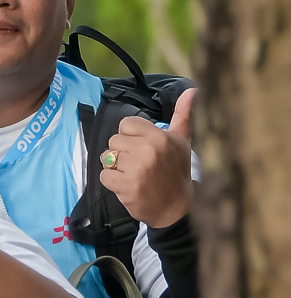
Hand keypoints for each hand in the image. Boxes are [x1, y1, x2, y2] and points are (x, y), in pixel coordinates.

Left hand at [99, 87, 194, 228]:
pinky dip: (111, 182)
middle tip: (136, 164)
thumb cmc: (176, 172)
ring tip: (131, 174)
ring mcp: (136, 168)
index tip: (140, 147)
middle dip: (121, 153)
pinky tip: (126, 185)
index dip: (129, 136)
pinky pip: (104, 176)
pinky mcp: (126, 186)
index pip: (125, 124)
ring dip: (114, 167)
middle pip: (113, 141)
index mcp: (159, 136)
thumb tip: (193, 89)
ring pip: (106, 158)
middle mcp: (147, 150)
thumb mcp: (182, 142)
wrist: (175, 207)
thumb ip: (183, 115)